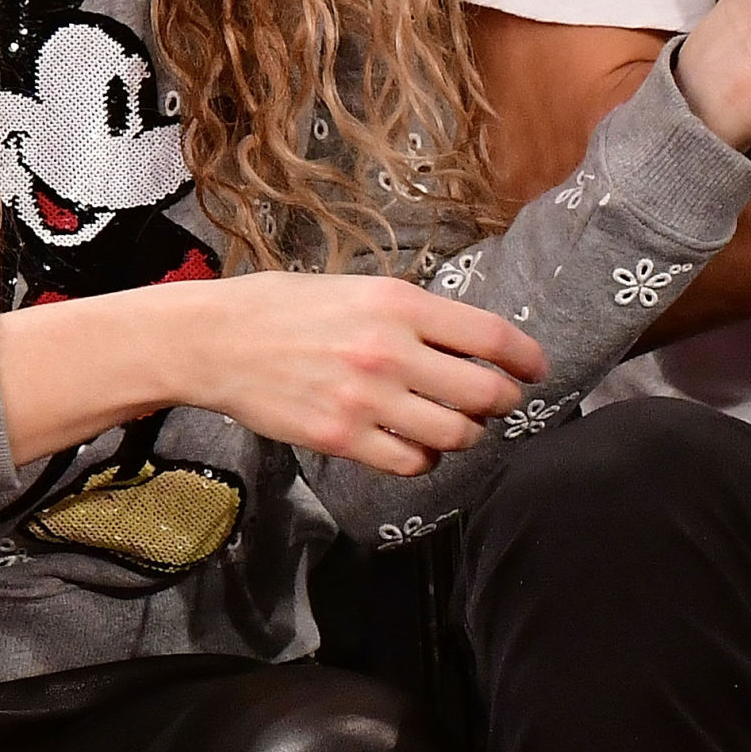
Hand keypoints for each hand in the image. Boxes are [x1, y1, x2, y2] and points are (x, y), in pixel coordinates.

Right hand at [0, 272, 546, 476]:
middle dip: (502, 402)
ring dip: (466, 436)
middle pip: (485, 393)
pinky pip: (412, 463)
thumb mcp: (352, 288)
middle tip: (499, 403)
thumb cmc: (281, 307)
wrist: (213, 340)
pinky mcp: (341, 437)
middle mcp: (389, 350)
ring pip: (456, 436)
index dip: (526, 358)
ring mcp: (366, 398)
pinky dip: (423, 460)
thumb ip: (409, 313)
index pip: (491, 337)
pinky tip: (412, 446)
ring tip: (455, 428)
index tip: (536, 368)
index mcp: (396, 302)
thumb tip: (466, 340)